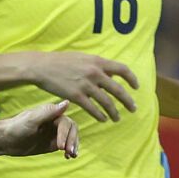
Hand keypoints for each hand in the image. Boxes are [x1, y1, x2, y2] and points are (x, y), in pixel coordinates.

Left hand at [0, 101, 78, 158]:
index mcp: (52, 113)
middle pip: (72, 130)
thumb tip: (67, 102)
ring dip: (73, 146)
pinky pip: (65, 146)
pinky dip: (68, 150)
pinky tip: (67, 157)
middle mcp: (55, 121)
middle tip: (69, 152)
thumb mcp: (32, 120)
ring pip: (71, 138)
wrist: (5, 140)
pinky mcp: (52, 143)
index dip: (65, 134)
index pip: (66, 123)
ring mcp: (55, 132)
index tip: (60, 147)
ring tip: (71, 156)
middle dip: (72, 140)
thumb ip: (49, 112)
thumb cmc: (16, 127)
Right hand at [23, 52, 138, 123]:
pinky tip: (103, 119)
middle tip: (133, 109)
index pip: (122, 70)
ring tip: (117, 118)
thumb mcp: (82, 58)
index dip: (132, 79)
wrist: (42, 67)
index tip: (136, 87)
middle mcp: (94, 73)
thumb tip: (110, 75)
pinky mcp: (76, 96)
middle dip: (128, 101)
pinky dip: (100, 115)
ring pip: (107, 102)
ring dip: (114, 112)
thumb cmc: (61, 61)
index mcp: (97, 62)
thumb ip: (97, 66)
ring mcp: (85, 85)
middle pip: (118, 90)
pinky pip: (92, 109)